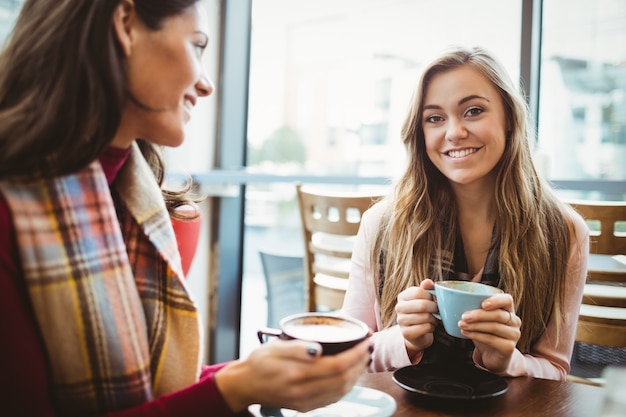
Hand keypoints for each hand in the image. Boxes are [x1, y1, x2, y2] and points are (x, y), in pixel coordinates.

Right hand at [215, 337, 371, 412]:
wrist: (246, 385)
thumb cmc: (259, 362)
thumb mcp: (275, 347)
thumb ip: (297, 348)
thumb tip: (319, 348)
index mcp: (297, 373)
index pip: (337, 365)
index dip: (356, 354)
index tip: (365, 341)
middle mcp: (303, 391)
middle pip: (343, 379)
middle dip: (360, 362)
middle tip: (368, 347)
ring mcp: (305, 402)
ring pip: (341, 391)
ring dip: (357, 375)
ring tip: (363, 359)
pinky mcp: (305, 407)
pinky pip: (333, 398)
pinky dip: (347, 386)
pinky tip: (350, 375)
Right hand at [395, 279, 438, 361]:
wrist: (416, 333)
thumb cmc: (422, 313)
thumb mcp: (424, 299)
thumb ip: (426, 289)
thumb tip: (427, 282)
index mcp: (402, 296)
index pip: (418, 292)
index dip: (430, 296)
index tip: (433, 300)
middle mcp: (399, 307)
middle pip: (422, 305)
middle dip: (434, 308)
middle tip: (437, 311)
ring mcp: (401, 321)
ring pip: (425, 317)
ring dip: (434, 319)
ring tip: (433, 319)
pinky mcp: (406, 333)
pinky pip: (426, 327)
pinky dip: (431, 327)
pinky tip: (429, 327)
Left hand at [457, 293, 520, 372]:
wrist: (492, 355)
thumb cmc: (485, 332)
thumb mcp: (480, 319)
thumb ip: (473, 308)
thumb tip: (451, 300)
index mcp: (508, 309)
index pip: (507, 299)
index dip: (496, 300)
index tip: (482, 304)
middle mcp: (514, 321)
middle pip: (498, 315)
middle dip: (479, 315)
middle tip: (463, 316)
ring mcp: (513, 334)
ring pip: (494, 327)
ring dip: (475, 326)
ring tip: (461, 325)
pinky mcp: (509, 347)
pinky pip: (492, 339)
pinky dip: (476, 336)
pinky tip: (466, 333)